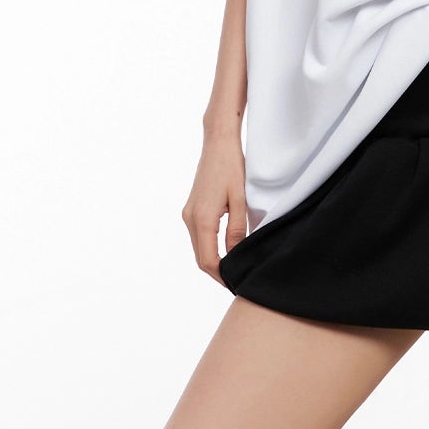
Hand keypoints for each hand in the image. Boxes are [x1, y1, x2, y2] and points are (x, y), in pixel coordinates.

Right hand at [182, 134, 247, 282]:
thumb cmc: (232, 168)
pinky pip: (199, 236)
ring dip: (213, 261)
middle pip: (200, 258)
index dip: (221, 276)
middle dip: (217, 273)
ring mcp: (188, 214)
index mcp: (203, 219)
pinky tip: (225, 251)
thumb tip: (235, 255)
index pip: (208, 260)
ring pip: (198, 248)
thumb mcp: (240, 201)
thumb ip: (236, 230)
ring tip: (234, 269)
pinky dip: (209, 248)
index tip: (236, 284)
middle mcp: (190, 218)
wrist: (218, 144)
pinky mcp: (191, 209)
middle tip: (237, 281)